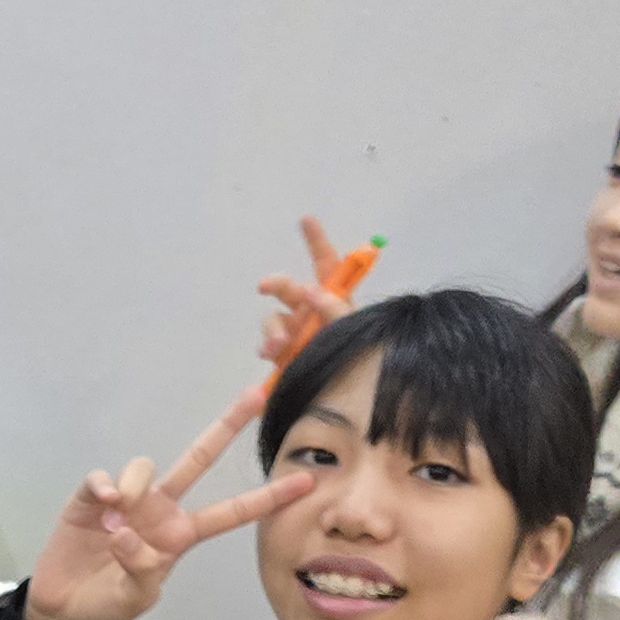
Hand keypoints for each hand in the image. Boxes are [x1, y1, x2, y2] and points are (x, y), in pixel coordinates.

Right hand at [18, 385, 302, 619]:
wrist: (63, 609)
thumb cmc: (106, 607)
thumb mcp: (133, 599)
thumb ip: (139, 569)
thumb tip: (126, 530)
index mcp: (180, 536)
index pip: (231, 513)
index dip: (267, 498)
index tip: (306, 482)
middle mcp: (159, 511)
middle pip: (197, 460)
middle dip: (226, 426)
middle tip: (254, 394)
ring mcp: (125, 501)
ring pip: (145, 467)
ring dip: (135, 486)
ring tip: (115, 520)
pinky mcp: (90, 499)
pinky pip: (102, 477)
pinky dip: (104, 484)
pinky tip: (103, 504)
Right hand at [253, 214, 356, 367]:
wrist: (337, 399)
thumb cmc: (355, 360)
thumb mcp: (349, 331)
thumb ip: (334, 309)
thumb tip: (313, 291)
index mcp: (334, 301)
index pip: (328, 265)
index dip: (317, 242)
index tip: (305, 220)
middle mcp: (312, 312)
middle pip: (290, 289)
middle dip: (277, 285)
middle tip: (265, 287)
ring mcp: (295, 332)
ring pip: (273, 319)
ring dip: (272, 329)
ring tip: (276, 347)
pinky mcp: (283, 352)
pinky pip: (268, 342)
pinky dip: (267, 347)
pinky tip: (270, 356)